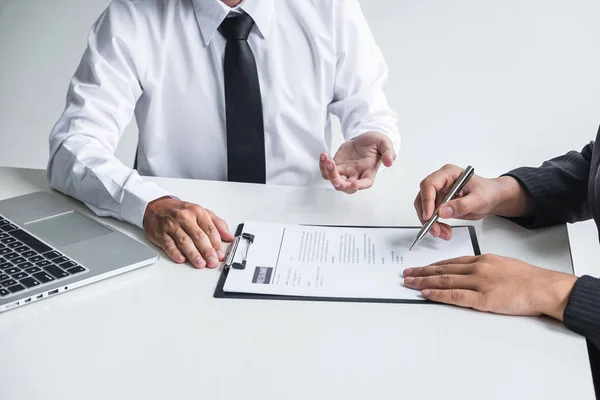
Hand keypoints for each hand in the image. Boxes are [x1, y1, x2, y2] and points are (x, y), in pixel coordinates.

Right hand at [143, 197, 234, 268]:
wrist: (156, 206)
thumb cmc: (181, 211)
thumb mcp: (201, 212)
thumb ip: (217, 224)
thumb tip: (229, 236)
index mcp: (197, 212)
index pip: (210, 229)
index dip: (216, 243)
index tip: (221, 254)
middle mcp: (185, 218)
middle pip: (199, 236)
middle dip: (207, 251)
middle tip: (212, 261)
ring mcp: (172, 226)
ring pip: (185, 241)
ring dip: (193, 254)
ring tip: (200, 263)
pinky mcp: (161, 234)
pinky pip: (169, 244)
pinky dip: (175, 252)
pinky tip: (181, 259)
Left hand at [319, 131, 395, 193]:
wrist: (363, 139)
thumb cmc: (375, 143)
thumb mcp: (384, 143)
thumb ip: (388, 152)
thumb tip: (389, 162)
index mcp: (369, 172)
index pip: (365, 183)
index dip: (360, 186)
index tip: (354, 185)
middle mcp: (356, 175)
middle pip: (346, 187)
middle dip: (340, 184)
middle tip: (335, 178)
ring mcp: (345, 172)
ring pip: (334, 180)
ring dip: (329, 174)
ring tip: (327, 160)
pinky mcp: (336, 166)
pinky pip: (326, 172)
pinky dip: (322, 166)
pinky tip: (323, 155)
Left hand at [403, 254, 576, 319]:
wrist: (543, 287)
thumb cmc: (527, 278)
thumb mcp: (502, 264)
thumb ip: (484, 267)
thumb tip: (468, 272)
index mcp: (482, 259)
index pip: (451, 262)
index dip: (432, 266)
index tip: (420, 268)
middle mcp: (477, 268)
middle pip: (443, 270)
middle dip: (422, 272)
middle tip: (406, 274)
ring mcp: (479, 283)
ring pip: (444, 281)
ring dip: (423, 282)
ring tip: (409, 283)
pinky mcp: (483, 298)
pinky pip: (455, 296)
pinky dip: (438, 294)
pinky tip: (426, 293)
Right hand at [414, 164, 532, 239]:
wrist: (493, 198)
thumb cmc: (488, 192)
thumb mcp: (479, 199)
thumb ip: (461, 205)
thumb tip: (443, 211)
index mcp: (449, 174)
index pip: (430, 184)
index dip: (427, 200)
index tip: (429, 215)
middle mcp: (441, 182)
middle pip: (423, 197)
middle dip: (427, 215)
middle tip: (435, 229)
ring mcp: (439, 193)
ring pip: (425, 209)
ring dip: (431, 223)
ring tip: (442, 232)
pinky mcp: (439, 204)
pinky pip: (431, 216)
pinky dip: (435, 225)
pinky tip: (444, 231)